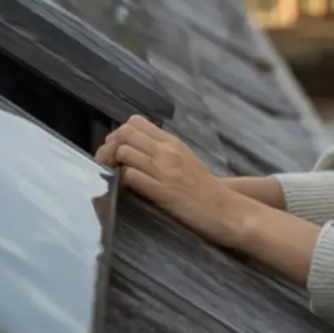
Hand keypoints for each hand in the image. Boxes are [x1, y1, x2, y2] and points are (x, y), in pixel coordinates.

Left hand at [96, 115, 254, 248]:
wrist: (226, 210)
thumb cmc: (204, 190)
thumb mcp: (185, 162)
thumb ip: (163, 153)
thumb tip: (134, 151)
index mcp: (173, 142)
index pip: (136, 122)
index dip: (118, 134)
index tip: (116, 150)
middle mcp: (168, 152)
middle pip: (125, 133)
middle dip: (108, 147)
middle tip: (107, 164)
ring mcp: (165, 171)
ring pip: (124, 151)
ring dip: (111, 164)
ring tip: (112, 177)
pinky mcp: (162, 191)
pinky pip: (130, 177)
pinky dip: (120, 182)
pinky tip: (123, 190)